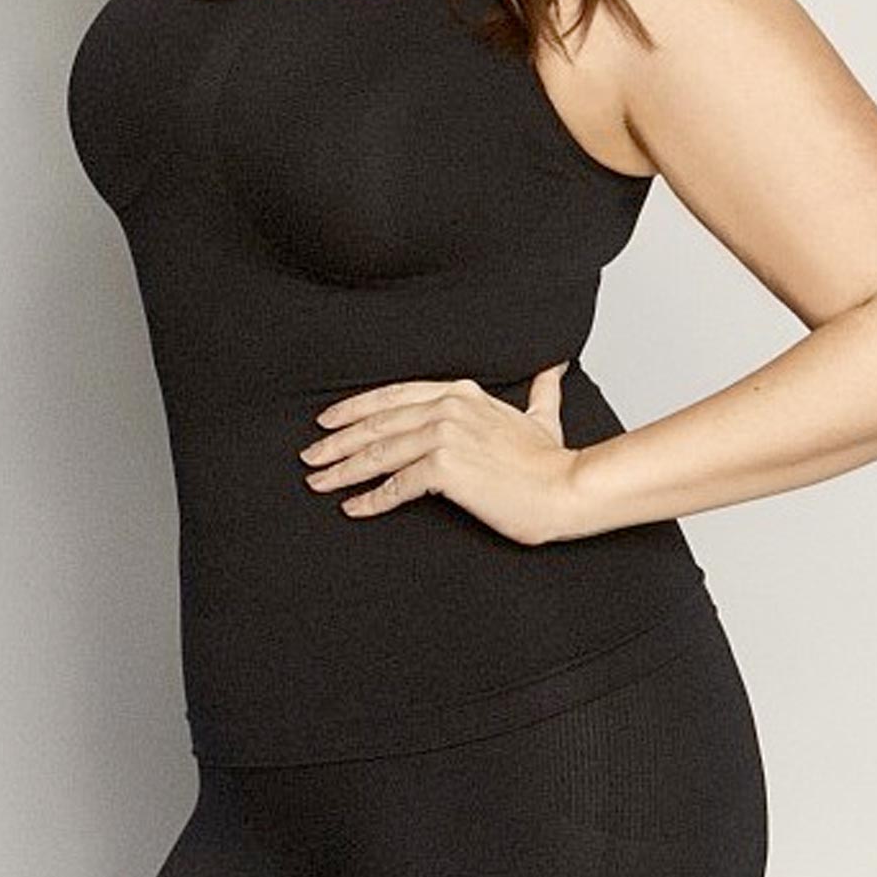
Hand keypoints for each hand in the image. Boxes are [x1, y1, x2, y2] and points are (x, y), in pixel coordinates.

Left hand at [298, 362, 578, 546]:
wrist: (566, 488)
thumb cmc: (550, 462)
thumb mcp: (542, 417)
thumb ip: (542, 392)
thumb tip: (554, 368)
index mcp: (460, 393)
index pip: (393, 396)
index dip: (355, 409)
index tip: (328, 421)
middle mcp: (448, 407)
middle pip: (377, 424)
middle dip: (337, 441)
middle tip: (310, 456)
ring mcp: (444, 436)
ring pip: (379, 453)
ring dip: (343, 469)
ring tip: (319, 482)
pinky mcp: (444, 469)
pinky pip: (395, 485)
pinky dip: (371, 499)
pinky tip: (352, 507)